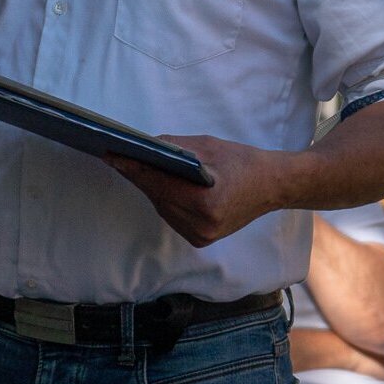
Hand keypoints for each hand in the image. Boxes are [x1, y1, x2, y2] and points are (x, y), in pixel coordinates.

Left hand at [106, 135, 291, 247]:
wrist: (272, 186)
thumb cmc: (243, 162)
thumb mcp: (209, 146)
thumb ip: (175, 146)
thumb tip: (145, 145)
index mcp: (207, 202)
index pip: (160, 183)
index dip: (134, 168)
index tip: (112, 156)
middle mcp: (203, 225)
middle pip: (158, 197)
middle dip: (139, 175)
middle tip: (117, 156)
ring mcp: (202, 236)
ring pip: (162, 207)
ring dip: (149, 188)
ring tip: (132, 166)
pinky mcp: (201, 239)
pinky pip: (172, 216)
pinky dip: (163, 199)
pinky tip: (156, 183)